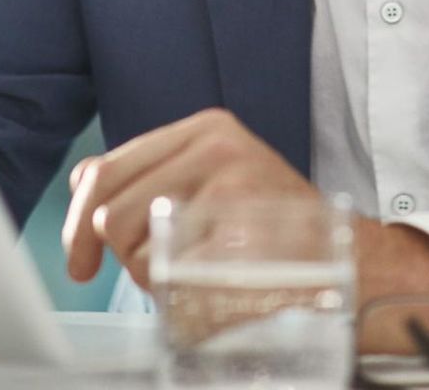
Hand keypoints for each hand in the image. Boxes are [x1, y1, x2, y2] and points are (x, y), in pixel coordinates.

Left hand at [61, 108, 428, 351]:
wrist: (352, 263)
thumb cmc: (275, 228)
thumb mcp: (213, 179)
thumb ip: (147, 175)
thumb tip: (82, 181)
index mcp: (204, 129)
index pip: (105, 171)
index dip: (76, 223)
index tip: (79, 262)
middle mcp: (216, 147)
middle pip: (110, 211)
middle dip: (115, 255)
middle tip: (142, 273)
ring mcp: (232, 188)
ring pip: (134, 247)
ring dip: (149, 277)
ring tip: (192, 274)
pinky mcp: (242, 234)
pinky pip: (171, 277)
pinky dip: (179, 298)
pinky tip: (213, 290)